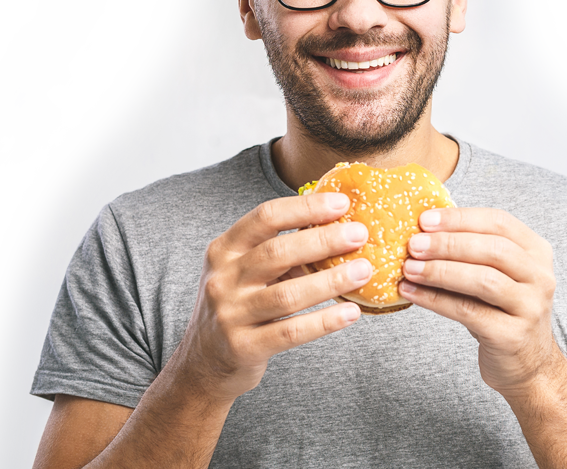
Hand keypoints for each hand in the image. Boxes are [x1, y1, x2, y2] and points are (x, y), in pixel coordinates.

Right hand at [178, 192, 373, 402]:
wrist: (203, 362)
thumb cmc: (237, 305)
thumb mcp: (245, 270)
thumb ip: (280, 250)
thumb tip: (338, 226)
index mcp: (224, 249)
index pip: (265, 217)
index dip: (305, 208)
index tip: (341, 204)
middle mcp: (223, 278)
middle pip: (277, 252)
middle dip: (323, 240)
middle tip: (360, 234)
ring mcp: (230, 314)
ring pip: (287, 295)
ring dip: (330, 282)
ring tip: (363, 272)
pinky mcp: (243, 347)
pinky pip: (291, 331)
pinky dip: (325, 321)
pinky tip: (350, 313)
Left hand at [399, 208, 561, 396]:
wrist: (528, 365)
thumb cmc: (501, 311)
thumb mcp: (496, 274)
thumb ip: (470, 251)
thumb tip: (421, 230)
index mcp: (536, 251)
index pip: (499, 222)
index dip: (460, 218)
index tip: (425, 219)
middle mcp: (540, 276)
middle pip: (493, 249)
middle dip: (447, 243)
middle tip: (413, 244)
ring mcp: (530, 307)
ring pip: (483, 280)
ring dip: (440, 271)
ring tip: (409, 268)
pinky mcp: (513, 336)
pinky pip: (468, 311)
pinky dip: (435, 300)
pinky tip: (412, 293)